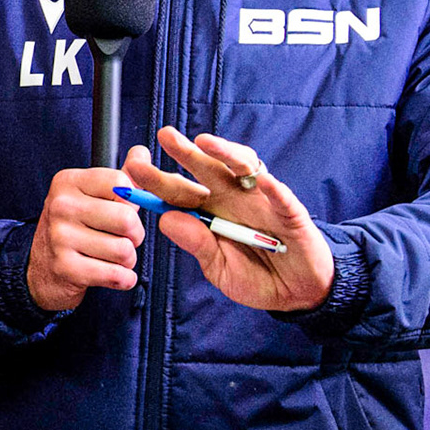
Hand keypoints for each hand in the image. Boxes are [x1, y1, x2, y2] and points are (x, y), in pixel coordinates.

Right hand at [26, 167, 145, 311]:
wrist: (41, 268)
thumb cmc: (73, 229)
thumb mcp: (91, 195)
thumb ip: (122, 176)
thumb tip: (142, 153)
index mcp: (68, 182)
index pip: (122, 183)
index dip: (132, 201)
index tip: (120, 209)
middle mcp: (61, 206)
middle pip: (127, 219)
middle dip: (134, 235)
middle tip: (122, 237)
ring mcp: (60, 237)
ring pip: (125, 250)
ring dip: (127, 259)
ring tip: (112, 256)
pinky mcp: (66, 268)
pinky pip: (117, 275)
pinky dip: (124, 279)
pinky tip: (112, 273)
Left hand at [123, 128, 333, 312]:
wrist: (297, 293)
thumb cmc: (255, 277)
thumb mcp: (219, 268)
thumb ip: (197, 245)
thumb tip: (166, 220)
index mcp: (209, 213)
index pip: (177, 192)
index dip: (156, 180)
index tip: (133, 168)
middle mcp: (232, 200)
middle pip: (206, 169)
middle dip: (185, 151)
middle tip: (165, 136)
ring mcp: (261, 202)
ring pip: (243, 169)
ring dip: (225, 153)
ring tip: (205, 143)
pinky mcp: (291, 214)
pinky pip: (281, 197)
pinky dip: (272, 188)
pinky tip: (261, 180)